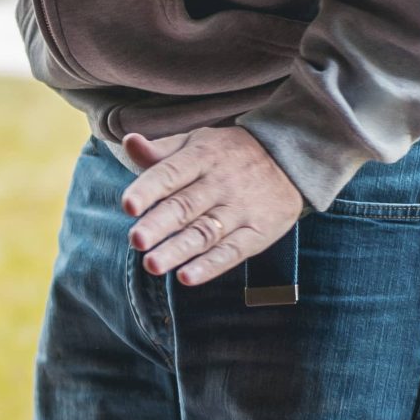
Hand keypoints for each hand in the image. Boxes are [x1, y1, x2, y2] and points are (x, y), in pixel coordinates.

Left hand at [122, 126, 301, 284]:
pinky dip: (210, 265)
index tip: (128, 205)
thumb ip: (160, 151)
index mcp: (201, 157)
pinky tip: (187, 278)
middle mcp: (221, 182)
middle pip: (186, 206)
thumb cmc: (227, 154)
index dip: (149, 189)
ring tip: (152, 264)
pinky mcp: (258, 232)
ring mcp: (241, 208)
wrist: (291, 160)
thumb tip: (128, 142)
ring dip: (178, 250)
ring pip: (205, 232)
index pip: (170, 173)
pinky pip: (232, 251)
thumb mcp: (196, 142)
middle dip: (159, 224)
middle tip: (136, 240)